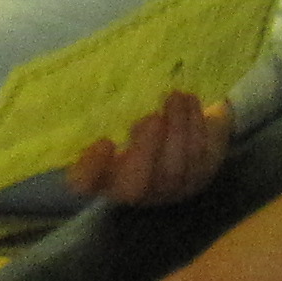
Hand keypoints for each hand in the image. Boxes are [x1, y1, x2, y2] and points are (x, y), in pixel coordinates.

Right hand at [71, 90, 235, 207]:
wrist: (183, 131)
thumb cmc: (137, 119)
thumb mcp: (117, 116)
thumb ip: (107, 115)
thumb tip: (86, 89)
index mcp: (101, 175)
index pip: (86, 185)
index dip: (91, 170)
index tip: (104, 142)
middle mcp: (131, 191)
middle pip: (132, 186)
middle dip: (143, 151)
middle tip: (152, 118)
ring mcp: (165, 191)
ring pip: (171, 169)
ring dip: (175, 128)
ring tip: (175, 96)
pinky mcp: (195, 180)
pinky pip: (195, 155)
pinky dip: (194, 126)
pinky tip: (190, 102)